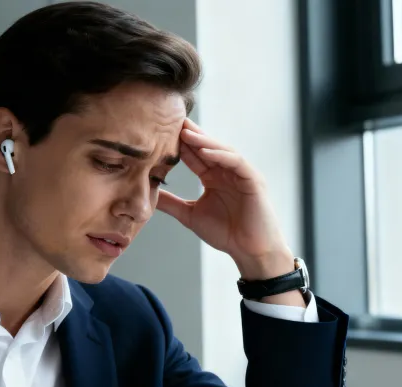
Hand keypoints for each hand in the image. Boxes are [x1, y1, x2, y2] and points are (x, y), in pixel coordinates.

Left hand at [156, 118, 294, 280]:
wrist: (251, 251)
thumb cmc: (227, 234)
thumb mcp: (190, 215)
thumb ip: (171, 203)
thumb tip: (148, 195)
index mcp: (213, 177)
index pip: (194, 156)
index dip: (178, 145)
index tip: (159, 134)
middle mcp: (226, 171)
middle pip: (207, 147)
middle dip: (190, 135)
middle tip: (172, 121)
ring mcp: (241, 173)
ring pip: (221, 150)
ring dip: (204, 141)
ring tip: (186, 133)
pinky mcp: (253, 179)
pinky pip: (236, 162)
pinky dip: (221, 155)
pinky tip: (205, 151)